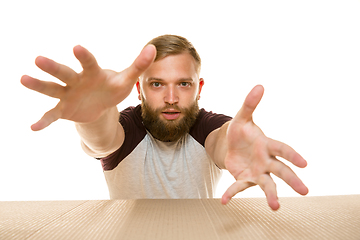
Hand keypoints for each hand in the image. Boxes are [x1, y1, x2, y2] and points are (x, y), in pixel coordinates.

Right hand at [21, 44, 155, 130]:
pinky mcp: (64, 109)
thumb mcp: (125, 80)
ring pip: (52, 89)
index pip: (89, 63)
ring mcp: (68, 95)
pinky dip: (43, 120)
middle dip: (53, 67)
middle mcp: (76, 81)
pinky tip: (33, 127)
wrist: (100, 104)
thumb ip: (139, 66)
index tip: (77, 47)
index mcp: (92, 72)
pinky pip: (52, 114)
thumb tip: (153, 48)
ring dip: (38, 85)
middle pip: (64, 73)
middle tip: (38, 59)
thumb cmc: (112, 88)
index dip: (84, 56)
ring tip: (23, 78)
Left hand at [221, 85, 307, 209]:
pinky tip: (224, 201)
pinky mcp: (244, 178)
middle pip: (281, 170)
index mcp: (267, 144)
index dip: (292, 155)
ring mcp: (257, 171)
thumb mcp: (242, 117)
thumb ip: (249, 104)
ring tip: (276, 207)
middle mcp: (266, 160)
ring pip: (266, 184)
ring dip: (270, 195)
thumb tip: (259, 85)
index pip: (282, 149)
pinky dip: (232, 193)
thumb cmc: (241, 131)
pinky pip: (239, 187)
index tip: (304, 163)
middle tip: (304, 191)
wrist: (230, 144)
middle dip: (292, 180)